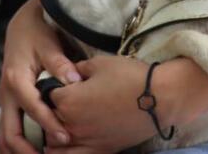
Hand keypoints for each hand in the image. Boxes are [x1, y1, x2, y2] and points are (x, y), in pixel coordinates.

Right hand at [0, 0, 81, 153]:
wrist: (22, 25)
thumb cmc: (37, 33)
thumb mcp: (49, 44)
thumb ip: (60, 63)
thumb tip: (75, 80)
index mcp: (16, 80)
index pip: (33, 110)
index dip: (49, 126)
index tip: (66, 139)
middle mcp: (7, 94)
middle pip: (10, 133)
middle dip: (26, 151)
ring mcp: (6, 100)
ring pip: (5, 135)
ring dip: (18, 151)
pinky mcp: (10, 102)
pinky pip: (8, 128)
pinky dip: (17, 143)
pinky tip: (32, 151)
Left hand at [44, 56, 180, 153]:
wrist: (159, 98)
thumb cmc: (130, 76)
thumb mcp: (101, 62)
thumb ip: (79, 68)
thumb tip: (70, 72)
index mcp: (68, 101)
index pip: (48, 94)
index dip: (55, 86)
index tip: (64, 81)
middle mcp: (71, 124)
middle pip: (49, 119)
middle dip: (53, 109)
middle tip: (66, 99)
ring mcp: (85, 141)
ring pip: (55, 143)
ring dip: (53, 133)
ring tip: (60, 124)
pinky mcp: (100, 151)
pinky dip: (63, 153)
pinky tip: (61, 148)